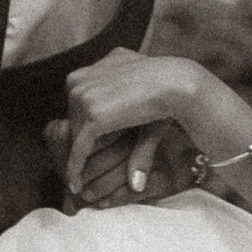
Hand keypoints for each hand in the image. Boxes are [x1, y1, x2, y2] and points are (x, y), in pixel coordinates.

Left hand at [64, 49, 233, 196]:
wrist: (178, 84)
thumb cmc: (169, 89)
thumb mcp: (141, 98)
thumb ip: (128, 111)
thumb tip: (122, 130)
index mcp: (96, 66)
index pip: (82, 100)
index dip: (88, 123)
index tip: (91, 146)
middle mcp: (82, 78)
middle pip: (74, 117)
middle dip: (83, 139)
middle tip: (86, 167)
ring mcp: (82, 96)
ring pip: (75, 134)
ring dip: (81, 155)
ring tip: (84, 179)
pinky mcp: (90, 117)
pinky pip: (78, 148)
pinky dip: (75, 168)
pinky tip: (76, 184)